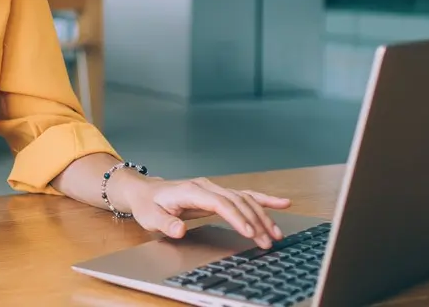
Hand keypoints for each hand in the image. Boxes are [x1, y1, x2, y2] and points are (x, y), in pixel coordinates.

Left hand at [120, 175, 291, 248]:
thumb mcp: (150, 216)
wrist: (146, 192)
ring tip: (277, 233)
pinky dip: (264, 200)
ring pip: (244, 199)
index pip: (219, 202)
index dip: (236, 217)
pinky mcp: (219, 194)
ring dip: (263, 215)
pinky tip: (282, 204)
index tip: (249, 232)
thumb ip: (164, 223)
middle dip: (255, 221)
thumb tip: (178, 230)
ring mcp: (214, 189)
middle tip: (267, 241)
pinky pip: (245, 196)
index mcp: (192, 190)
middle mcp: (206, 186)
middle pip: (237, 201)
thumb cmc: (149, 205)